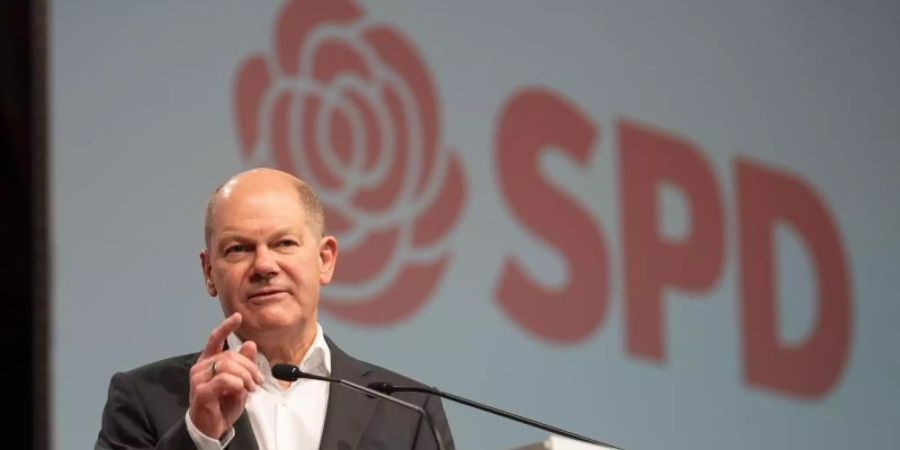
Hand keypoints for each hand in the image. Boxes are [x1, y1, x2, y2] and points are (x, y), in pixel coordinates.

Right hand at [188, 313, 263, 438]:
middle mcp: (201, 367)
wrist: (212, 427)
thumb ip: (244, 364)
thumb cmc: (223, 404)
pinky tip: (241, 390)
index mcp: (209, 361)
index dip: (226, 327)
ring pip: (227, 365)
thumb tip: (250, 344)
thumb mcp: (240, 382)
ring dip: (245, 376)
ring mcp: (198, 379)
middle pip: (230, 355)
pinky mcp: (200, 392)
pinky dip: (237, 384)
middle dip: (249, 366)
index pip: (215, 339)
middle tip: (259, 381)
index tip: (238, 317)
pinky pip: (224, 380)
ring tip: (251, 388)